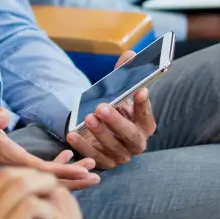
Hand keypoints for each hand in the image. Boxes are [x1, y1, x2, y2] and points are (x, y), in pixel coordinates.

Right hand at [0, 103, 99, 190]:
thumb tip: (2, 116)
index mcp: (6, 158)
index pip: (42, 171)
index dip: (66, 173)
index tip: (88, 175)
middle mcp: (9, 167)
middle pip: (46, 181)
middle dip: (72, 180)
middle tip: (97, 177)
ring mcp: (7, 169)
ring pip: (41, 179)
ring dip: (63, 175)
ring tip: (87, 170)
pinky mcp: (6, 165)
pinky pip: (33, 173)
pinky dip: (50, 169)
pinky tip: (62, 161)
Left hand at [66, 51, 157, 170]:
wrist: (99, 129)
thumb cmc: (114, 108)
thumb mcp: (118, 92)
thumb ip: (124, 74)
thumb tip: (130, 55)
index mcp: (145, 125)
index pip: (147, 116)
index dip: (143, 105)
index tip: (140, 90)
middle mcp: (136, 143)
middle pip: (130, 136)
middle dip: (116, 122)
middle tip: (102, 107)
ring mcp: (121, 156)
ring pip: (112, 148)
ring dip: (99, 133)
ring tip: (88, 117)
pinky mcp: (104, 163)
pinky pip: (93, 157)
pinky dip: (82, 146)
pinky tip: (72, 134)